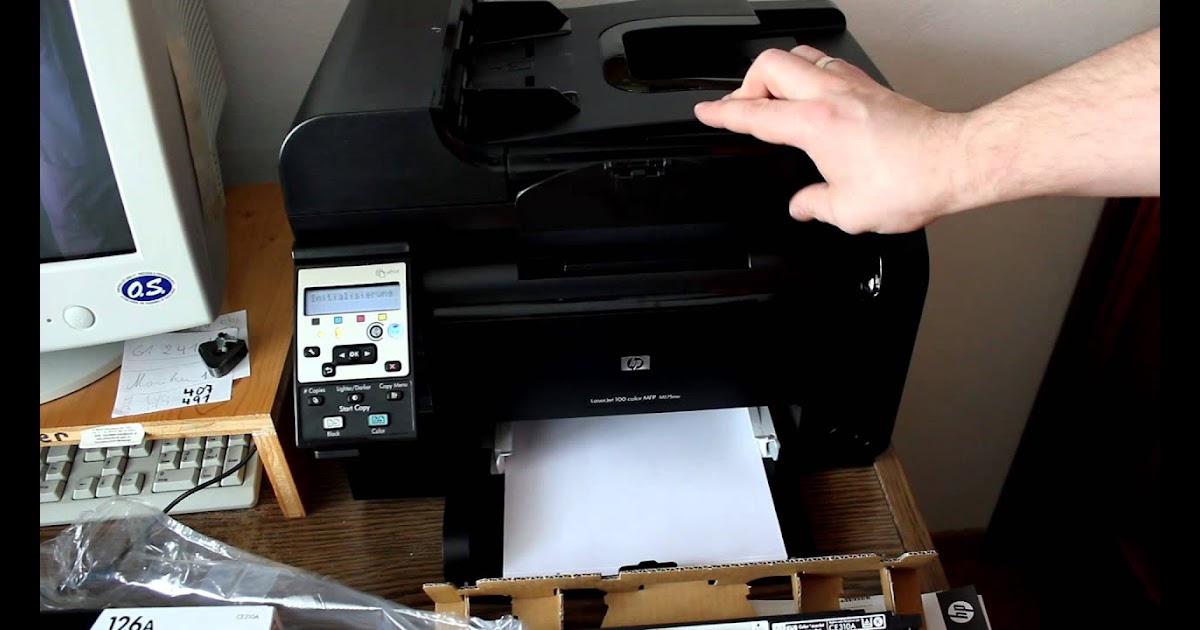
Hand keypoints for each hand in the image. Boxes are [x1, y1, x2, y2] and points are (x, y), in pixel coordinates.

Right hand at [694, 46, 968, 233]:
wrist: (956, 161)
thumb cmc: (910, 181)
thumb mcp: (849, 211)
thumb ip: (815, 204)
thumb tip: (803, 204)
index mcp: (814, 125)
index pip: (753, 113)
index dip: (722, 114)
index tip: (705, 112)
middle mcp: (830, 95)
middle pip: (769, 65)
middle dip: (745, 85)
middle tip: (740, 108)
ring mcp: (853, 85)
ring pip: (800, 56)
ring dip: (778, 74)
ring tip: (772, 98)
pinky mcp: (872, 87)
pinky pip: (828, 65)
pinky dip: (809, 76)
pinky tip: (813, 96)